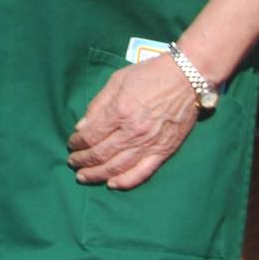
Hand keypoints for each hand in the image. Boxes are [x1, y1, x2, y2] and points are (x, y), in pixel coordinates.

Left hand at [67, 55, 199, 188]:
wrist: (187, 78)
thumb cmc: (150, 75)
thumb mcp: (117, 81)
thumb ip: (98, 105)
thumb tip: (82, 127)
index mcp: (119, 112)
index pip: (91, 135)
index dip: (77, 143)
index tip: (71, 144)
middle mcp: (133, 131)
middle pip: (101, 153)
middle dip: (82, 160)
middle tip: (72, 162)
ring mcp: (150, 144)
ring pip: (118, 167)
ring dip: (97, 174)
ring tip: (84, 176)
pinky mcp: (164, 151)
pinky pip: (143, 172)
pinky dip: (126, 181)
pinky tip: (112, 184)